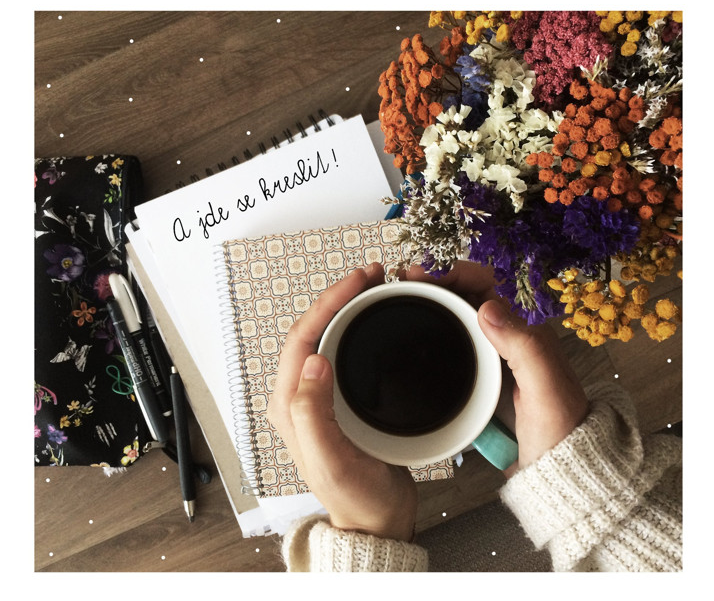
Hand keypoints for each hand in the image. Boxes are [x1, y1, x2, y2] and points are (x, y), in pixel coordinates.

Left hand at [267, 263, 417, 541]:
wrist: (375, 520)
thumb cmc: (355, 497)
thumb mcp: (332, 460)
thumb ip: (313, 414)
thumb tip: (314, 362)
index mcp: (290, 405)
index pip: (302, 337)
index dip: (329, 302)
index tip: (359, 281)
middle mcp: (298, 395)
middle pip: (312, 329)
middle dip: (338, 296)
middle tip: (371, 274)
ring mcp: (318, 396)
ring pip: (327, 336)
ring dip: (347, 307)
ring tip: (374, 288)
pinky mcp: (338, 399)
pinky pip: (343, 350)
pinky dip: (357, 327)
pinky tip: (374, 320)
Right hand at [405, 262, 588, 476]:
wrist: (561, 471)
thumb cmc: (560, 431)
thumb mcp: (546, 390)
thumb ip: (524, 348)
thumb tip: (486, 307)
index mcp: (527, 331)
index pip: (491, 283)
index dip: (458, 271)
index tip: (427, 274)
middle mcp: (509, 337)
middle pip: (469, 294)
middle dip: (438, 280)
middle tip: (405, 280)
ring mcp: (492, 357)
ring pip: (458, 316)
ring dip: (432, 302)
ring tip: (403, 298)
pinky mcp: (480, 377)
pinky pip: (453, 344)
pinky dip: (432, 331)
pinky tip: (413, 334)